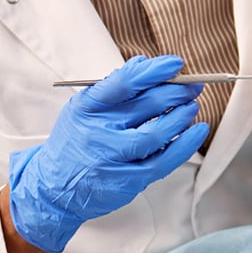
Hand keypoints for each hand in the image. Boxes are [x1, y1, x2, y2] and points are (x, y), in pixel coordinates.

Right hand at [8, 55, 208, 252]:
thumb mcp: (83, 109)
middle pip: (146, 106)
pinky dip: (185, 144)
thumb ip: (113, 87)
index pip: (123, 83)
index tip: (175, 64)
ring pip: (157, 133)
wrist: (54, 188)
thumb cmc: (75, 142)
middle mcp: (98, 131)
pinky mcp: (128, 180)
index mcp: (87, 107)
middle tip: (192, 86)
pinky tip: (198, 131)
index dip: (153, 71)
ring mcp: (113, 158)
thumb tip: (144, 63)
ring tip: (191, 106)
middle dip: (176, 91)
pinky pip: (163, 161)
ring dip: (181, 116)